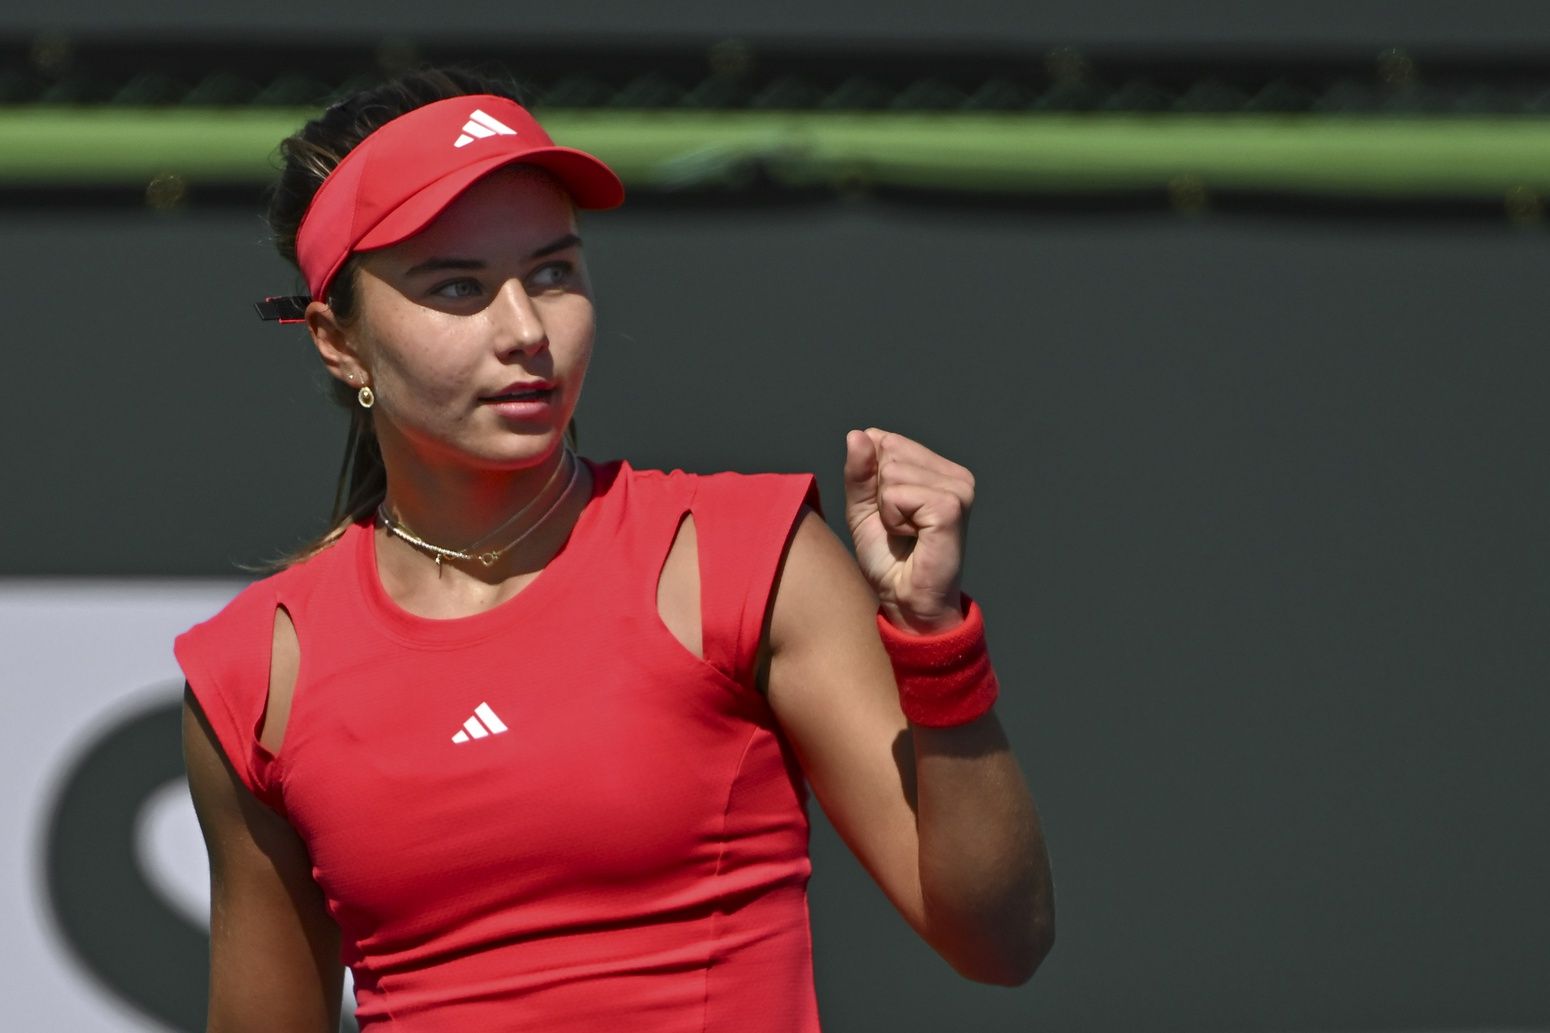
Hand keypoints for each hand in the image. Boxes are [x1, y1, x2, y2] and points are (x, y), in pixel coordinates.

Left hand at [842, 428, 974, 633]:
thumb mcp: (863, 508)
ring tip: (907, 534)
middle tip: (897, 527)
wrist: (907, 601)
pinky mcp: (951, 507)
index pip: (884, 441)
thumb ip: (860, 471)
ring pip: (892, 472)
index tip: (888, 513)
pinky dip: (893, 520)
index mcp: (938, 468)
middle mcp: (955, 473)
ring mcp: (958, 488)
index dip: (871, 479)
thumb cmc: (889, 558)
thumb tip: (859, 434)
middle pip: (888, 452)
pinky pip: (897, 495)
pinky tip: (914, 538)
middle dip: (879, 494)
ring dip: (886, 510)